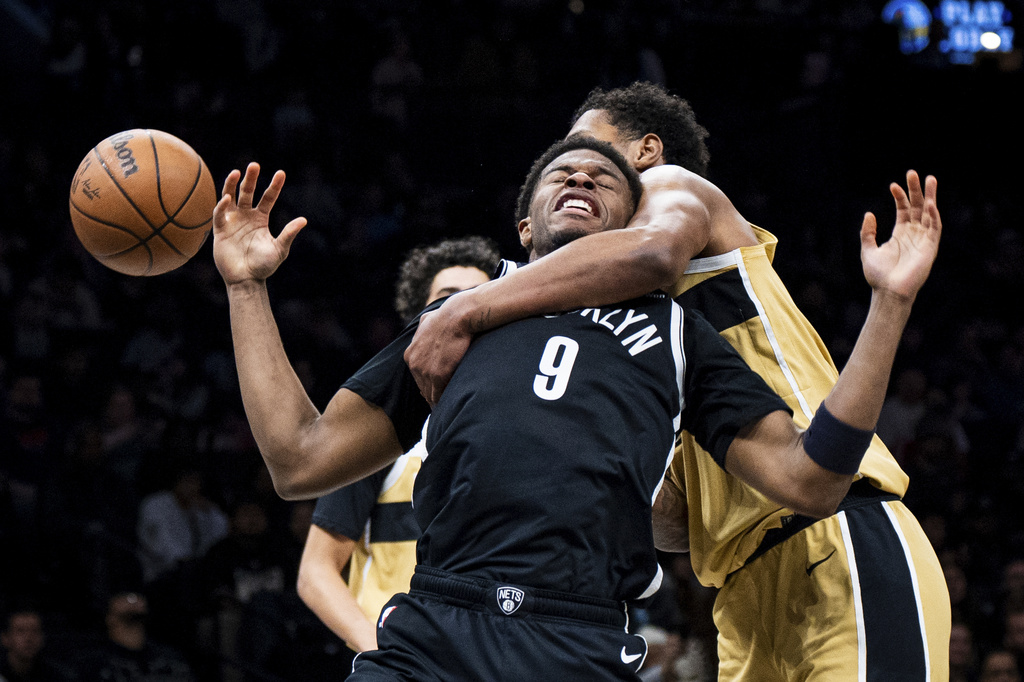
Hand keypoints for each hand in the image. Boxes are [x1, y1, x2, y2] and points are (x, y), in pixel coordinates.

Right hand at [213, 162, 306, 285]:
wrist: (246, 279)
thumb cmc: (264, 266)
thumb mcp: (280, 249)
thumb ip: (289, 234)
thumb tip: (304, 220)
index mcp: (261, 219)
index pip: (268, 197)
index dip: (274, 186)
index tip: (281, 173)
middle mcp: (246, 216)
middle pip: (248, 192)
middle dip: (251, 178)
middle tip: (254, 165)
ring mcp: (233, 221)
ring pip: (231, 197)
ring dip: (232, 184)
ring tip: (237, 172)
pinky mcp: (220, 229)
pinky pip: (220, 214)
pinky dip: (222, 206)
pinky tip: (227, 198)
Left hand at [403, 297, 473, 406]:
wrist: (457, 316)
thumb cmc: (447, 316)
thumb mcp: (427, 321)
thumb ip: (423, 329)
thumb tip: (425, 323)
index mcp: (410, 354)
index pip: (417, 377)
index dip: (428, 383)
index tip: (436, 389)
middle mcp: (414, 364)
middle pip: (422, 387)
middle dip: (432, 393)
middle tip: (442, 402)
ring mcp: (424, 371)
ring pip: (429, 394)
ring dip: (437, 400)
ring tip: (445, 408)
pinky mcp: (438, 375)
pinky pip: (438, 395)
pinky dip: (443, 401)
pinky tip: (449, 405)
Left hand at [860, 170, 940, 300]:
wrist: (888, 292)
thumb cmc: (878, 275)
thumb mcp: (868, 250)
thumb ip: (868, 232)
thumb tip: (869, 213)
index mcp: (900, 234)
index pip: (904, 210)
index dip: (900, 197)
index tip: (893, 185)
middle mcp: (914, 234)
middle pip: (918, 207)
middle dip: (917, 190)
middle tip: (914, 173)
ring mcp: (923, 240)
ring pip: (930, 213)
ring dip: (930, 197)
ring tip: (930, 179)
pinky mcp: (930, 248)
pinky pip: (935, 228)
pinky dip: (934, 216)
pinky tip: (930, 203)